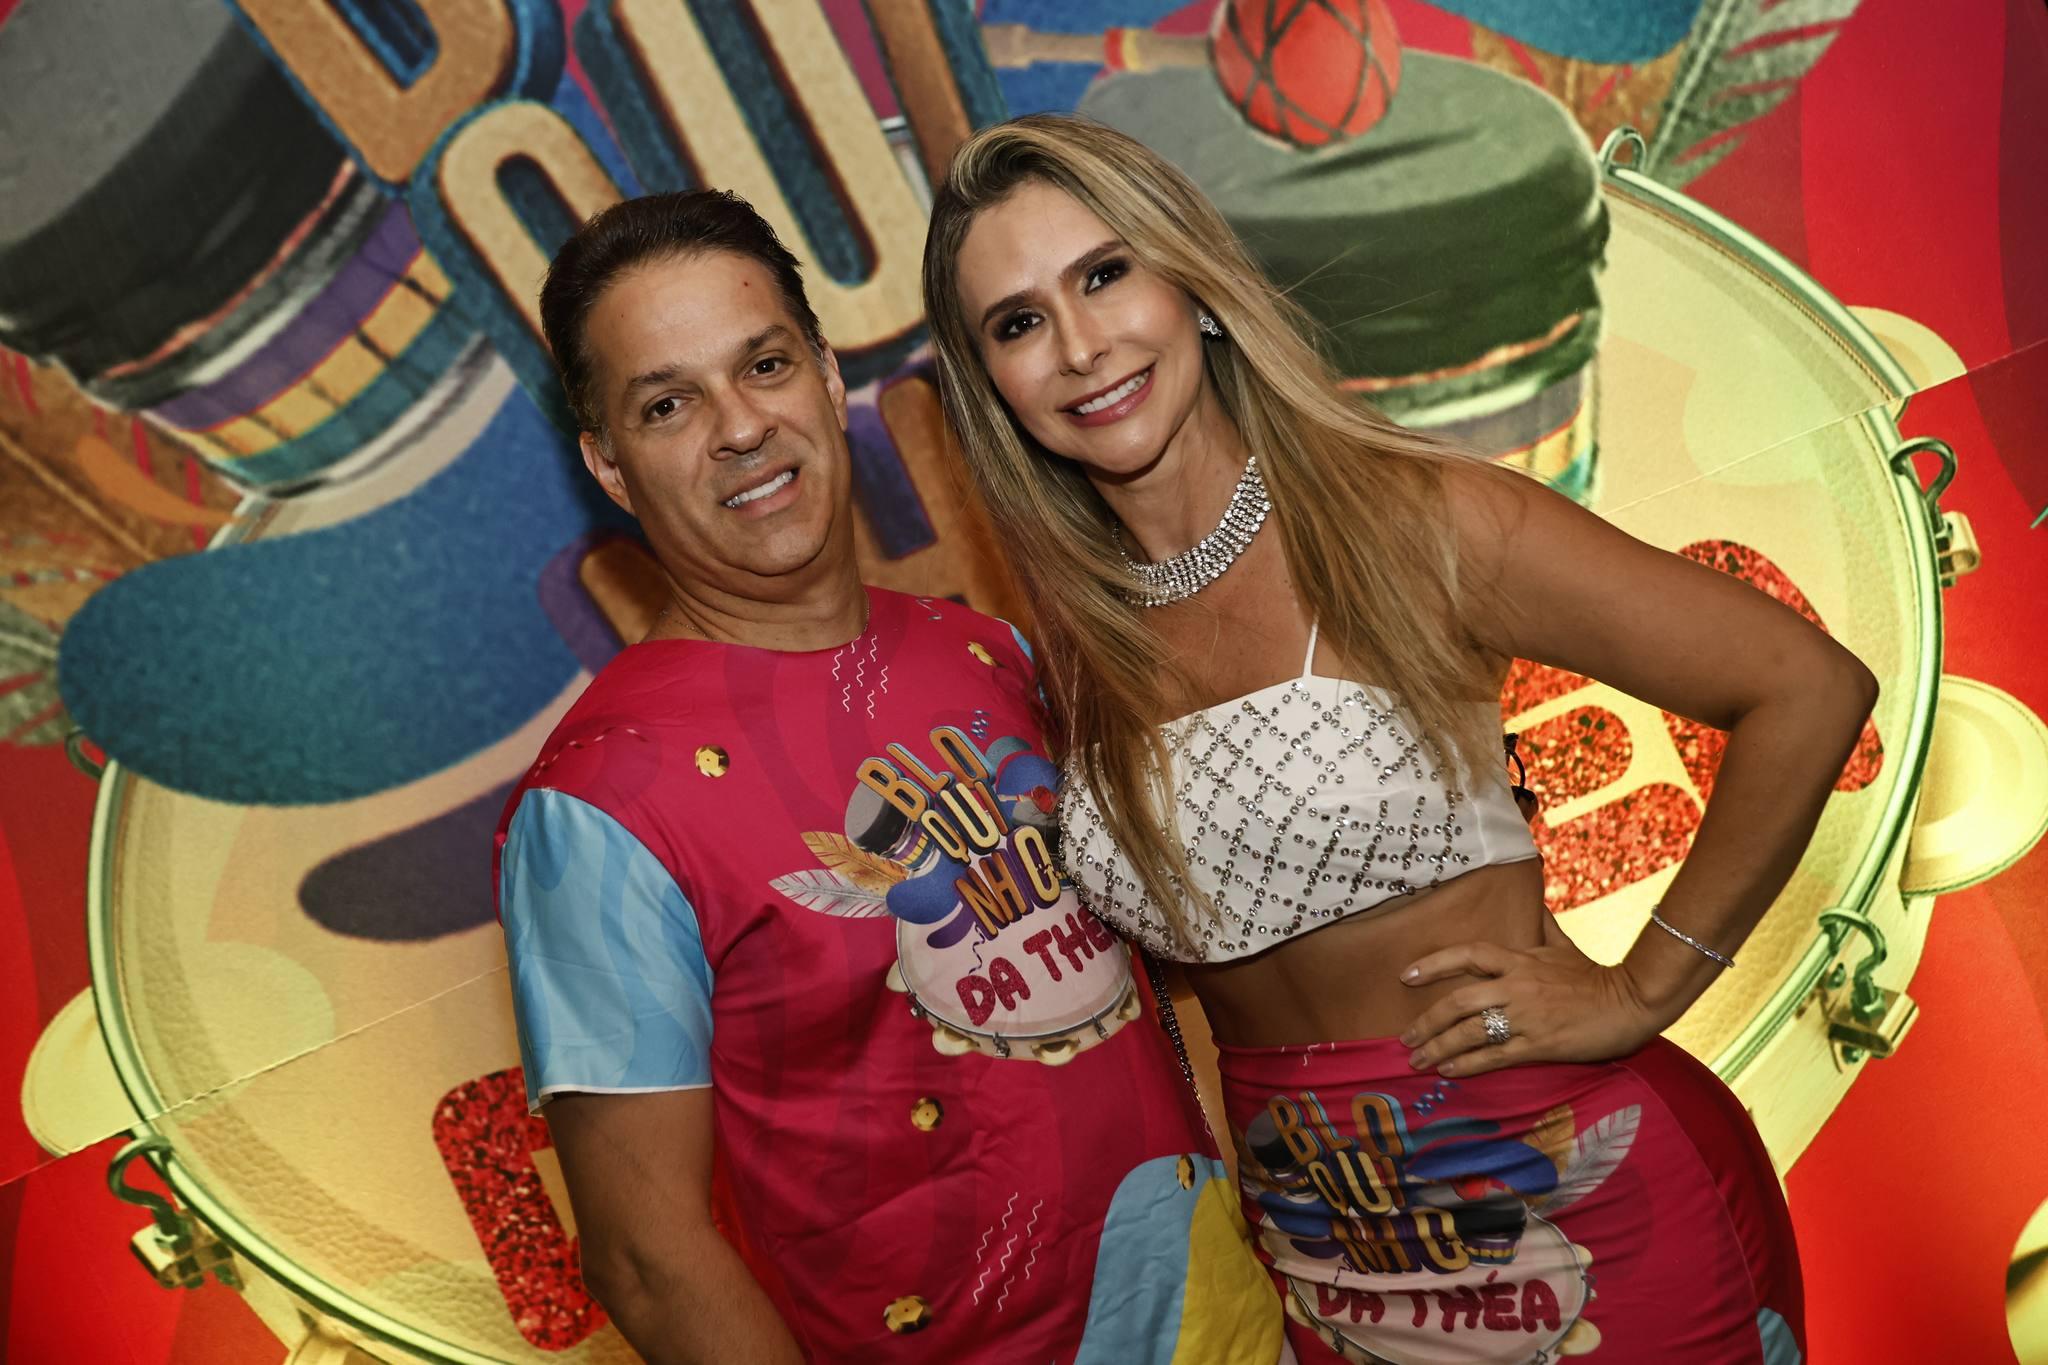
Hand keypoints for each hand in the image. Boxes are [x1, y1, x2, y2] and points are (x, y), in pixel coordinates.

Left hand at [1397, 938, 1663, 1076]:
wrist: (1632, 1002)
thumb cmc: (1596, 976)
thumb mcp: (1563, 946)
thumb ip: (1541, 927)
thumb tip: (1532, 904)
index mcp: (1520, 960)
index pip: (1468, 955)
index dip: (1435, 964)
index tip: (1407, 975)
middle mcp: (1517, 986)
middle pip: (1459, 1001)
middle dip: (1428, 1020)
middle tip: (1405, 1036)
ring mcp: (1526, 1017)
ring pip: (1471, 1031)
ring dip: (1439, 1046)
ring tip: (1418, 1059)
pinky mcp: (1539, 1044)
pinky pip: (1494, 1055)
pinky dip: (1467, 1064)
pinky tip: (1448, 1070)